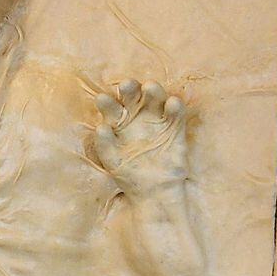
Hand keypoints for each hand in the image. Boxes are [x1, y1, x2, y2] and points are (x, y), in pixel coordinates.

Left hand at [93, 80, 189, 196]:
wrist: (154, 190)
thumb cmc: (129, 174)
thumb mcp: (112, 161)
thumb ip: (104, 145)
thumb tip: (100, 127)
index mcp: (119, 123)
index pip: (112, 108)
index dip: (107, 102)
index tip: (102, 98)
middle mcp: (137, 117)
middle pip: (134, 97)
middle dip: (130, 89)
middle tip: (126, 85)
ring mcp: (157, 120)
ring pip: (155, 99)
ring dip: (153, 91)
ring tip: (150, 87)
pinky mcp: (175, 127)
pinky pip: (176, 114)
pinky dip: (175, 107)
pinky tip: (172, 102)